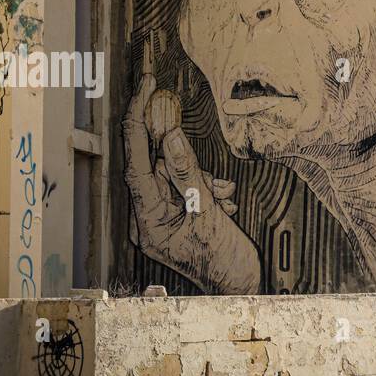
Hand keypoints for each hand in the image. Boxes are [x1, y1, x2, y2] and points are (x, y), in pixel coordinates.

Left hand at [123, 68, 260, 293]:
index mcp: (147, 219)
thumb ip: (188, 173)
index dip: (139, 119)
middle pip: (157, 165)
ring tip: (223, 198)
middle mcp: (147, 217)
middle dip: (187, 161)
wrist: (240, 288)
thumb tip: (169, 135)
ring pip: (174, 174)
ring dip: (202, 178)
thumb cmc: (224, 262)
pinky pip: (184, 187)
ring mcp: (160, 218)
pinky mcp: (174, 217)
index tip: (146, 87)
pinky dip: (205, 187)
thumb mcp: (208, 213)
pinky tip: (222, 201)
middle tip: (207, 169)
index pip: (135, 159)